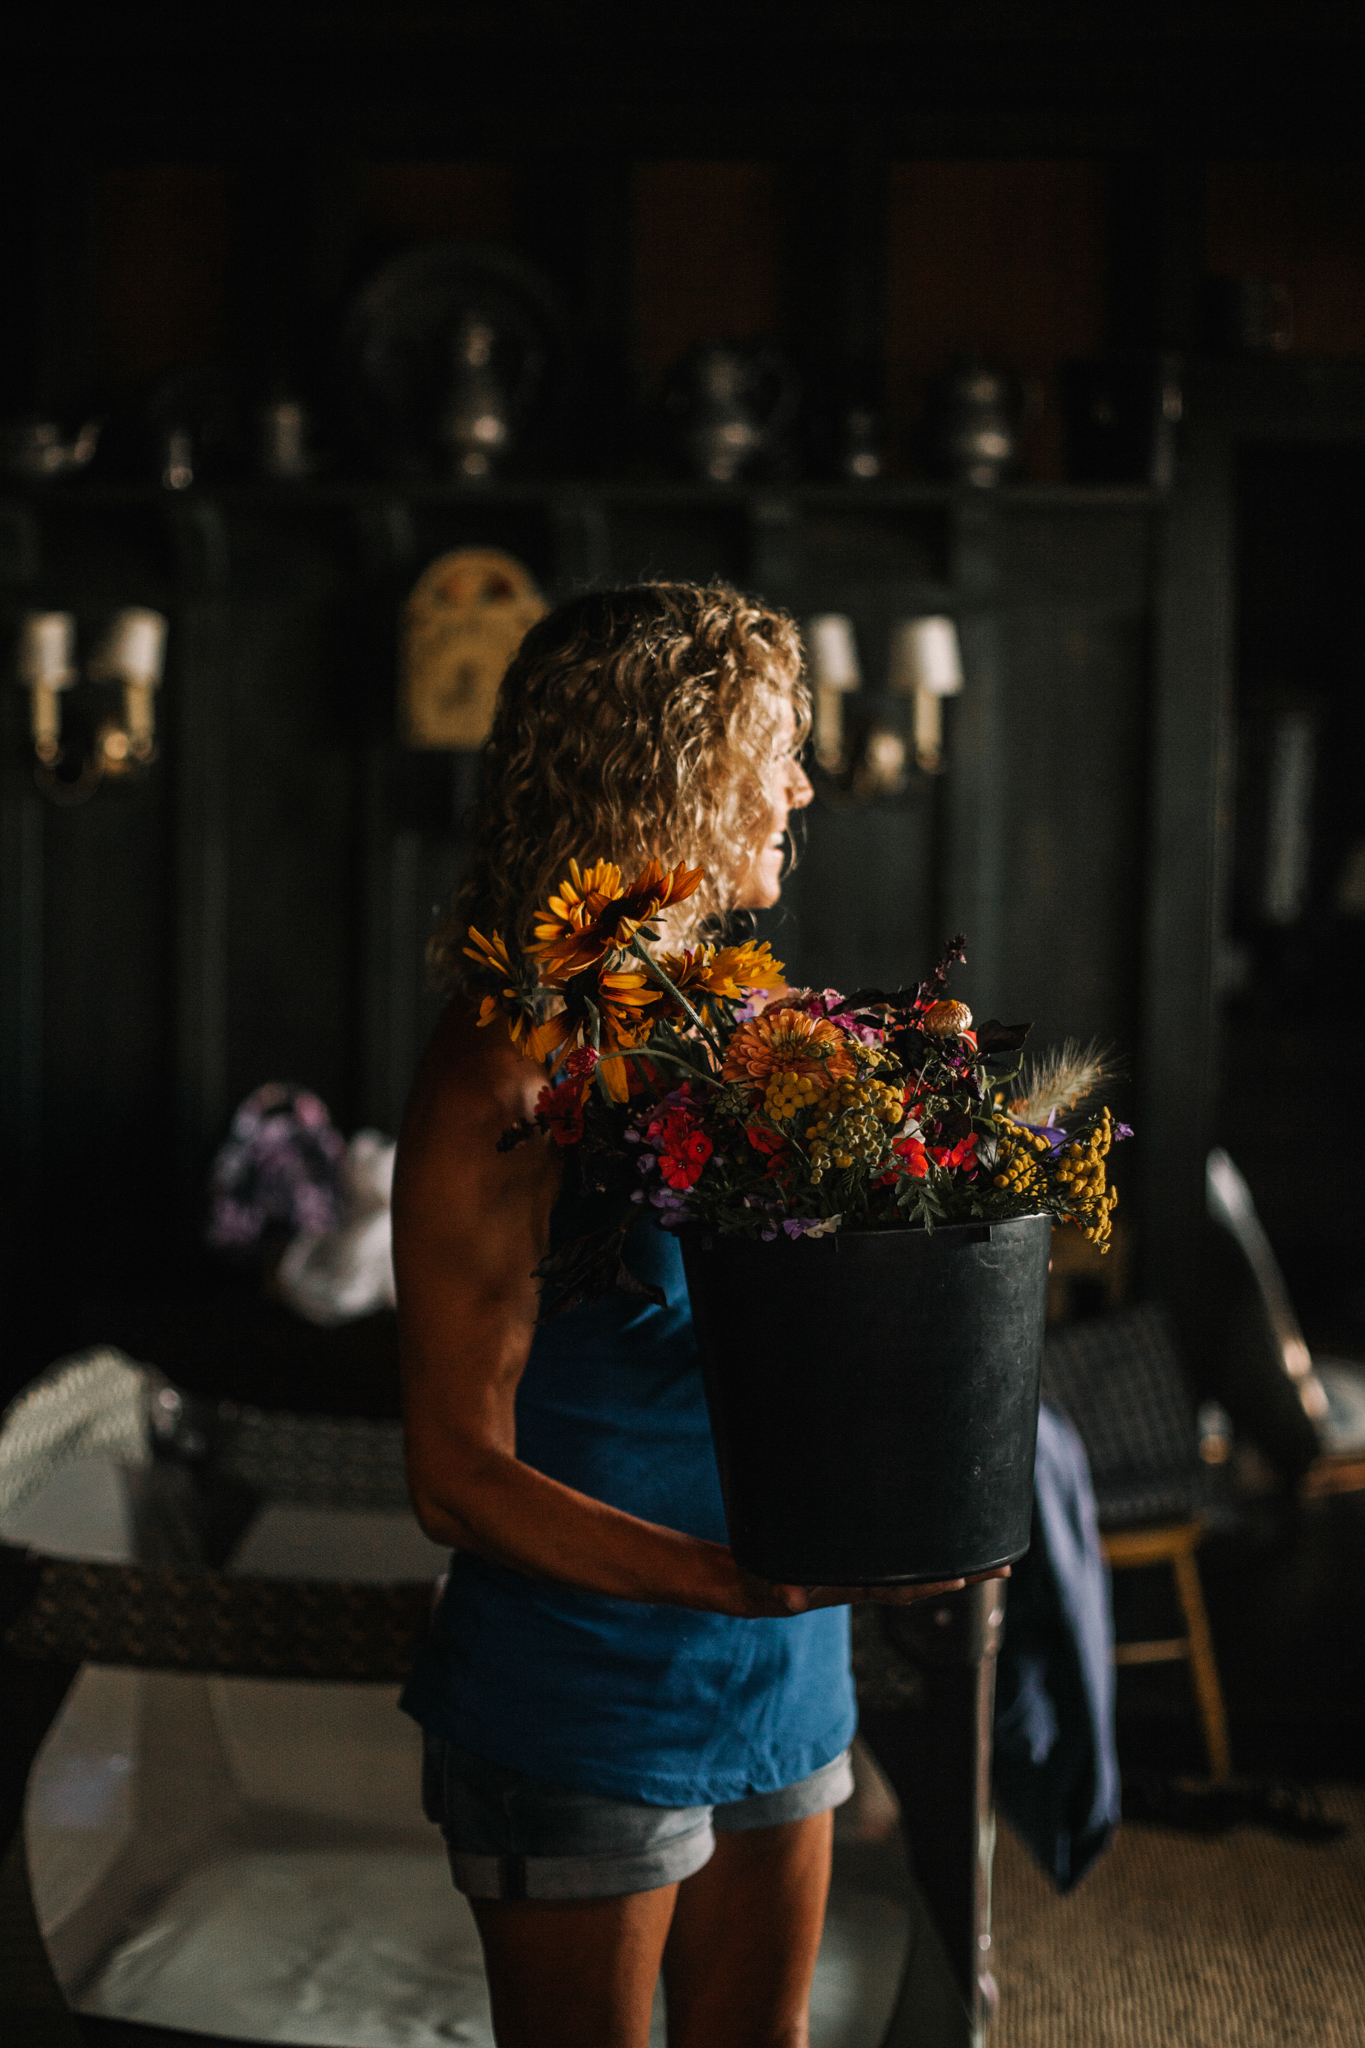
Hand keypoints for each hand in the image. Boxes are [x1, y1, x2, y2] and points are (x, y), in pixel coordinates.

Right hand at [736, 1565, 1009, 1617]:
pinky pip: (902, 1551)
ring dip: (957, 1559)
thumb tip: (791, 1597)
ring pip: (920, 1564)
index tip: (966, 1576)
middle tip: (1006, 1565)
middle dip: (966, 1572)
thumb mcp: (768, 1586)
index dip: (934, 1583)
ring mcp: (866, 1567)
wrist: (749, 1583)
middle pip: (926, 1578)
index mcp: (852, 1588)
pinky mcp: (859, 1551)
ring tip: (992, 1546)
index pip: (902, 1588)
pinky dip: (929, 1544)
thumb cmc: (760, 1582)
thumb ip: (780, 1590)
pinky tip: (946, 1529)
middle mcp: (867, 1579)